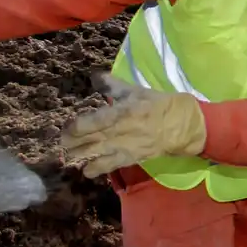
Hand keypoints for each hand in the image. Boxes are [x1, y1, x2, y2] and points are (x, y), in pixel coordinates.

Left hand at [60, 74, 206, 178]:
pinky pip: (105, 167)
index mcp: (116, 113)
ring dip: (77, 156)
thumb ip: (112, 85)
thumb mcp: (135, 91)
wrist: (181, 125)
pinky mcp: (127, 159)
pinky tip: (87, 170)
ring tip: (71, 154)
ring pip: (89, 155)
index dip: (71, 127)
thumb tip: (95, 76)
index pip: (84, 124)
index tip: (68, 126)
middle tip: (65, 141)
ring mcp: (120, 148)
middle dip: (69, 142)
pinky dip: (93, 170)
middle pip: (82, 141)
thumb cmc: (157, 105)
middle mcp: (114, 133)